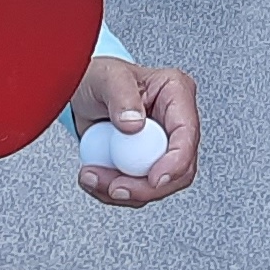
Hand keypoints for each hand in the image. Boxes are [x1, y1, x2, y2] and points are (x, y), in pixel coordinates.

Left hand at [68, 59, 200, 206]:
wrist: (82, 92)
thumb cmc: (99, 78)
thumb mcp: (106, 77)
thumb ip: (122, 96)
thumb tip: (135, 124)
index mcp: (176, 94)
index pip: (187, 135)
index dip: (175, 163)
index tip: (153, 179)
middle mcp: (174, 124)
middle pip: (180, 170)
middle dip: (146, 187)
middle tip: (114, 187)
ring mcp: (161, 146)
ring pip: (158, 186)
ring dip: (125, 191)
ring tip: (93, 176)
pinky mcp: (145, 163)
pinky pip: (138, 188)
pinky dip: (114, 191)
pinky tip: (96, 177)